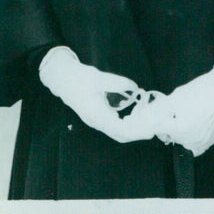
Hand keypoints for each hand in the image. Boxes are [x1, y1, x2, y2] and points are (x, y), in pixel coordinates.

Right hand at [39, 47, 157, 143]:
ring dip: (133, 128)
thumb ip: (117, 83)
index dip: (137, 131)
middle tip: (154, 124)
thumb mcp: (97, 78)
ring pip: (118, 132)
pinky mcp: (96, 116)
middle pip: (121, 135)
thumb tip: (134, 87)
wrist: (60, 77)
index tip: (150, 127)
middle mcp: (97, 122)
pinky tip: (134, 114)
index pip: (121, 130)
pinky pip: (114, 125)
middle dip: (139, 132)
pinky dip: (127, 123)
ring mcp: (96, 121)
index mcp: (96, 115)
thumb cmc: (77, 77)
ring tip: (146, 118)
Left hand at [148, 54, 213, 156]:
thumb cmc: (198, 93)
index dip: (153, 120)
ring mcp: (200, 142)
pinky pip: (195, 146)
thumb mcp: (175, 98)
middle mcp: (188, 140)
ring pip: (182, 142)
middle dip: (166, 125)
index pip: (157, 129)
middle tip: (168, 113)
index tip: (152, 114)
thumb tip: (149, 114)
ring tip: (179, 120)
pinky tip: (190, 130)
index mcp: (177, 129)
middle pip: (169, 136)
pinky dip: (190, 140)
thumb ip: (160, 108)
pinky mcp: (209, 141)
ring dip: (177, 134)